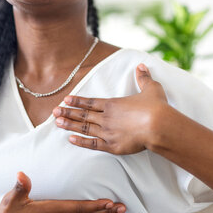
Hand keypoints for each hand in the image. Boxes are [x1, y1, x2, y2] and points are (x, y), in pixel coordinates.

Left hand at [52, 63, 169, 154]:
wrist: (158, 126)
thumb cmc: (156, 107)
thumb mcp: (151, 88)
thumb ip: (144, 78)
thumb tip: (141, 66)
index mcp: (113, 104)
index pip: (90, 102)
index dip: (77, 101)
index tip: (66, 100)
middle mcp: (106, 118)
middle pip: (83, 115)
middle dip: (67, 113)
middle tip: (54, 112)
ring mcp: (107, 132)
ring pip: (84, 128)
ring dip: (70, 125)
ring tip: (57, 123)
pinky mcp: (112, 146)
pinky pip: (92, 144)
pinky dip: (80, 142)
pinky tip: (70, 139)